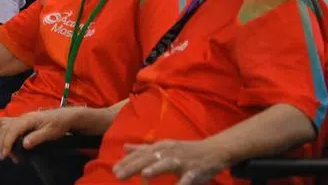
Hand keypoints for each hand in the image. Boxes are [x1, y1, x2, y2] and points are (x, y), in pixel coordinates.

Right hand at [0, 108, 78, 159]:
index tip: (5, 154)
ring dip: (2, 139)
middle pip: (6, 128)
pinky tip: (7, 142)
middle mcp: (22, 117)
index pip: (13, 129)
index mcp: (28, 119)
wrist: (64, 117)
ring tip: (5, 152)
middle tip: (3, 156)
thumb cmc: (58, 124)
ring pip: (6, 126)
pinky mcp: (23, 121)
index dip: (7, 142)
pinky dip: (5, 135)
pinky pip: (9, 126)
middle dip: (2, 142)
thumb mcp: (50, 133)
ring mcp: (22, 118)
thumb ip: (37, 137)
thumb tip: (24, 144)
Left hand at [113, 139, 229, 184]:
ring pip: (167, 164)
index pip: (140, 154)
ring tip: (144, 174)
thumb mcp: (163, 147)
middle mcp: (169, 152)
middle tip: (118, 175)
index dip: (127, 162)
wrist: (214, 150)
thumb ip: (143, 149)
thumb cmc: (185, 151)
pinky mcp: (196, 170)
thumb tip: (124, 148)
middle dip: (133, 166)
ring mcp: (183, 160)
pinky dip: (182, 183)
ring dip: (156, 169)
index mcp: (161, 147)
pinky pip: (188, 178)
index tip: (113, 170)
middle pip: (149, 158)